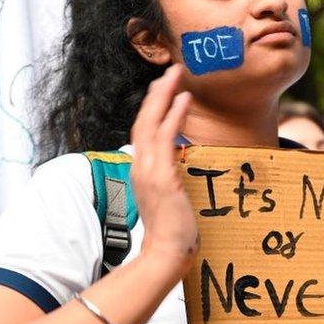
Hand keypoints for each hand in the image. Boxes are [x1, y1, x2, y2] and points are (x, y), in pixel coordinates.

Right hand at [130, 65, 197, 275]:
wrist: (167, 253)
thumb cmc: (172, 230)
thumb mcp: (167, 198)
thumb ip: (168, 180)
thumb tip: (177, 169)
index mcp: (140, 170)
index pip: (143, 131)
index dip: (152, 108)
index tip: (163, 89)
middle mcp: (140, 166)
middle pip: (144, 119)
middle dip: (157, 92)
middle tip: (171, 70)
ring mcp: (148, 170)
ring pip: (151, 122)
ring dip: (164, 95)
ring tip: (176, 75)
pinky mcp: (162, 176)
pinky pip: (166, 137)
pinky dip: (174, 115)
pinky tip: (183, 99)